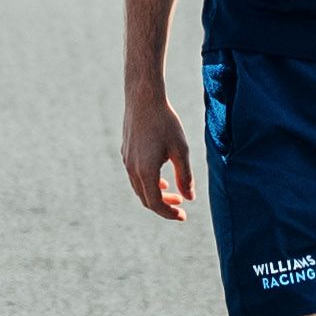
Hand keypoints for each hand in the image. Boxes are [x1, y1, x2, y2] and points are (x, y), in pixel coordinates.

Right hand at [119, 84, 194, 222]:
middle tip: (181, 206)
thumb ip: (185, 176)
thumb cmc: (165, 123)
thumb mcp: (181, 150)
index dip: (169, 213)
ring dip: (156, 195)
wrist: (143, 99)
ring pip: (140, 188)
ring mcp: (127, 161)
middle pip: (146, 199)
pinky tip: (161, 179)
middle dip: (164, 206)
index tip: (183, 216)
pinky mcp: (126, 153)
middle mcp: (133, 169)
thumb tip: (189, 198)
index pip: (155, 203)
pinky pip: (135, 177)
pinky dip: (148, 184)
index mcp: (146, 171)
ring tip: (174, 193)